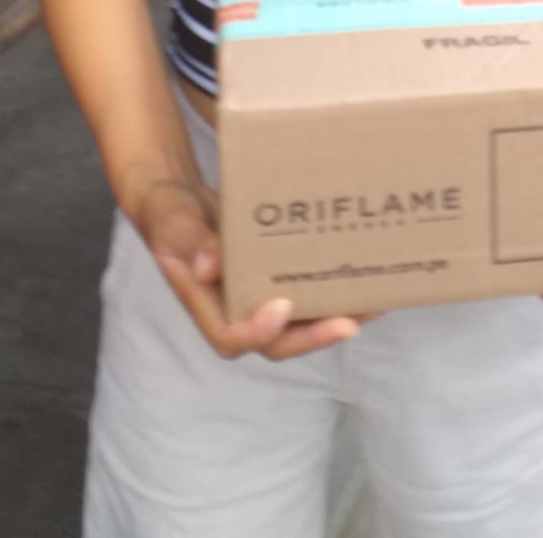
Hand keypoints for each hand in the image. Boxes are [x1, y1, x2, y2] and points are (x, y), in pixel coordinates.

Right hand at [136, 177, 369, 360]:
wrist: (178, 202)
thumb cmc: (170, 215)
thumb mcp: (174, 223)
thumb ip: (189, 242)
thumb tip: (209, 267)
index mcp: (206, 306)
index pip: (233, 336)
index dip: (259, 331)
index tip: (283, 307)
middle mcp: (236, 311)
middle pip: (278, 340)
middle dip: (314, 335)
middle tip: (350, 322)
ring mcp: (258, 299)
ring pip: (299, 324)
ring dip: (334, 319)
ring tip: (371, 306)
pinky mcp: (276, 281)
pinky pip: (306, 295)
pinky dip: (333, 292)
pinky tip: (364, 278)